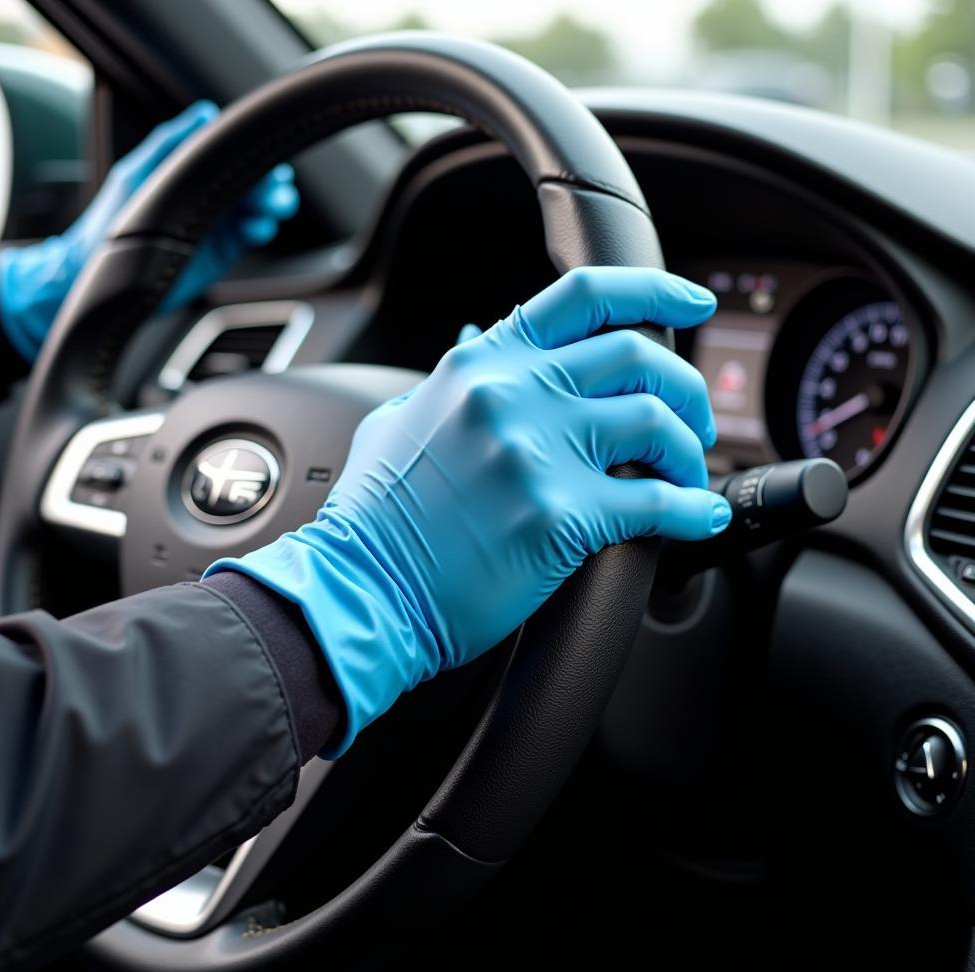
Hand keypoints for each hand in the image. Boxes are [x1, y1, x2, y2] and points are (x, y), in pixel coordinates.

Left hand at [0, 100, 297, 360]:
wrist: (104, 275)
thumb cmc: (113, 222)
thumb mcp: (138, 174)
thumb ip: (169, 143)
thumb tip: (204, 113)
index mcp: (189, 172)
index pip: (230, 157)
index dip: (253, 157)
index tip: (266, 160)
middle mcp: (207, 196)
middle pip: (252, 183)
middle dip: (270, 184)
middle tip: (276, 191)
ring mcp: (217, 224)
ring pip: (258, 209)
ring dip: (271, 207)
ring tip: (272, 209)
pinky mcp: (222, 252)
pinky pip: (250, 236)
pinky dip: (260, 230)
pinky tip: (256, 229)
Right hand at [206, 267, 730, 755]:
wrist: (361, 591)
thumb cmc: (376, 518)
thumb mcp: (401, 419)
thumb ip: (449, 376)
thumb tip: (479, 335)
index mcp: (482, 365)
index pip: (585, 297)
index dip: (654, 291)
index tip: (692, 303)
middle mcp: (511, 394)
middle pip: (637, 356)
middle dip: (684, 387)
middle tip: (694, 423)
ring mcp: (535, 452)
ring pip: (655, 422)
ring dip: (687, 451)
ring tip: (687, 477)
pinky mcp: (558, 517)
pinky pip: (655, 503)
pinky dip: (691, 510)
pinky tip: (699, 518)